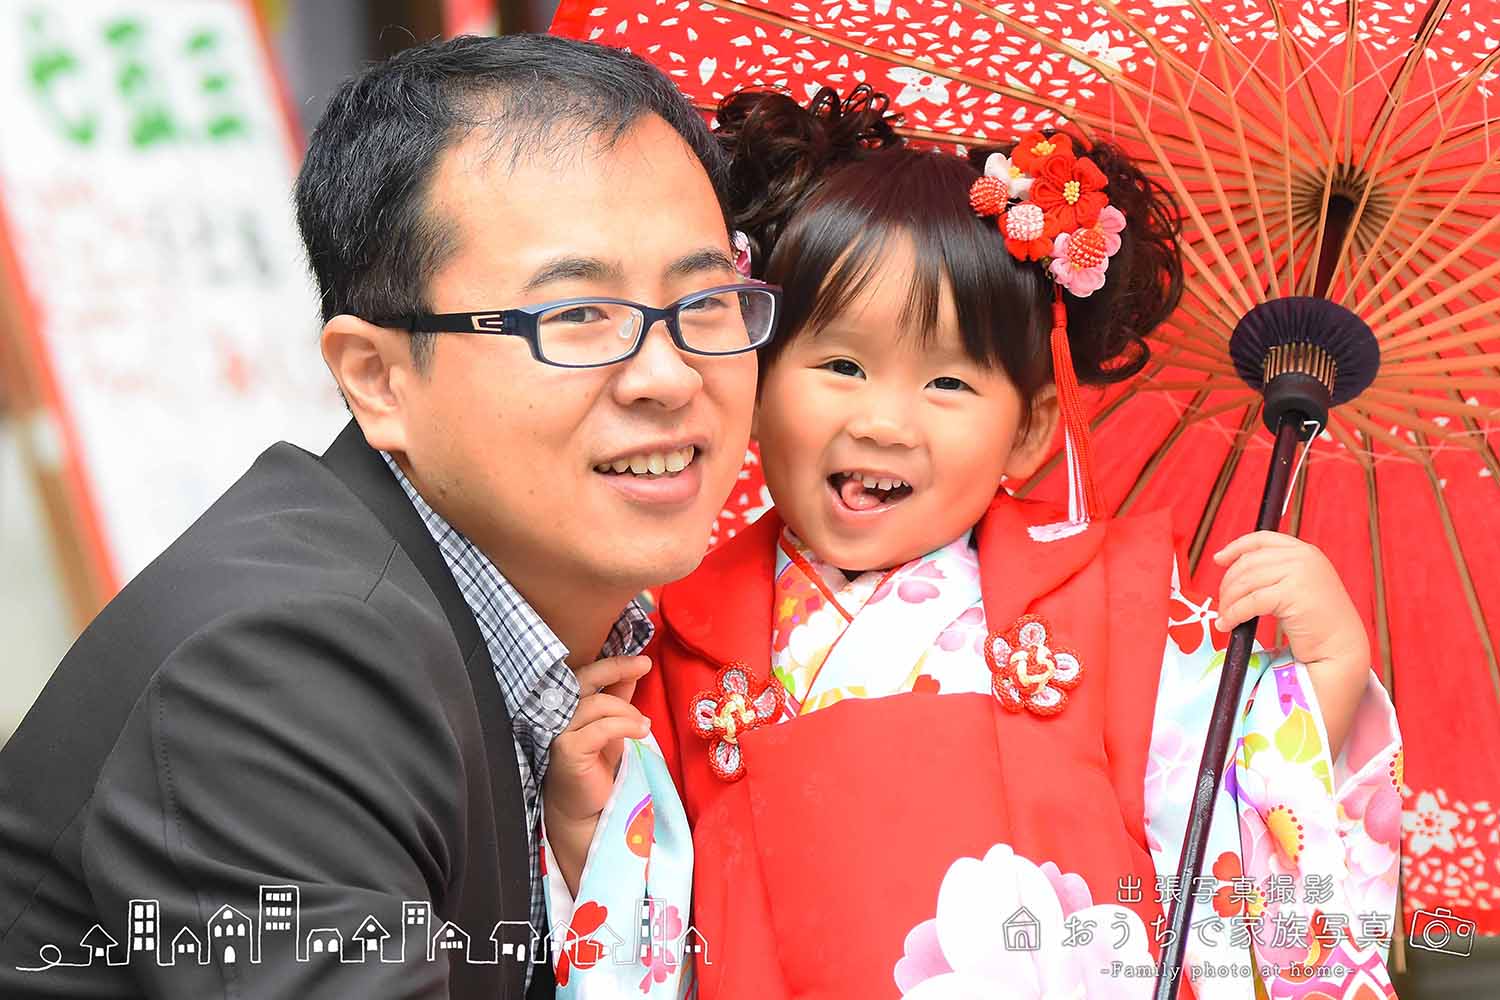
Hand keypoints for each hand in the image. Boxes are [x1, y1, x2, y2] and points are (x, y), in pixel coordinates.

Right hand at [543, 655, 651, 893]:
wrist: (584, 809)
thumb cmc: (595, 767)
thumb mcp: (612, 726)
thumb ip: (619, 698)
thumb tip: (636, 669)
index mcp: (566, 706)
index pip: (586, 675)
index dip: (613, 664)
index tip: (642, 660)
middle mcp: (555, 715)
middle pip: (584, 680)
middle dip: (616, 668)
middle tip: (644, 665)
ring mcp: (557, 732)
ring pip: (596, 705)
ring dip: (626, 710)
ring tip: (644, 724)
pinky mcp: (565, 750)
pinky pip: (600, 728)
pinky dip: (624, 725)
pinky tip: (641, 731)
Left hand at [1212, 531, 1370, 754]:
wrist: (1341, 645)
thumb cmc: (1317, 621)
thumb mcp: (1298, 585)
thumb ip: (1275, 572)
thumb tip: (1234, 568)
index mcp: (1305, 551)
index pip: (1262, 539)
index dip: (1236, 547)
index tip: (1218, 559)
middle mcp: (1303, 557)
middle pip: (1248, 563)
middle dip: (1228, 584)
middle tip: (1220, 605)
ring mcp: (1300, 573)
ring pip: (1246, 582)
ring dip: (1228, 602)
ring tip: (1223, 618)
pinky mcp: (1293, 594)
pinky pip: (1251, 602)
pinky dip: (1234, 614)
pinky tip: (1228, 625)